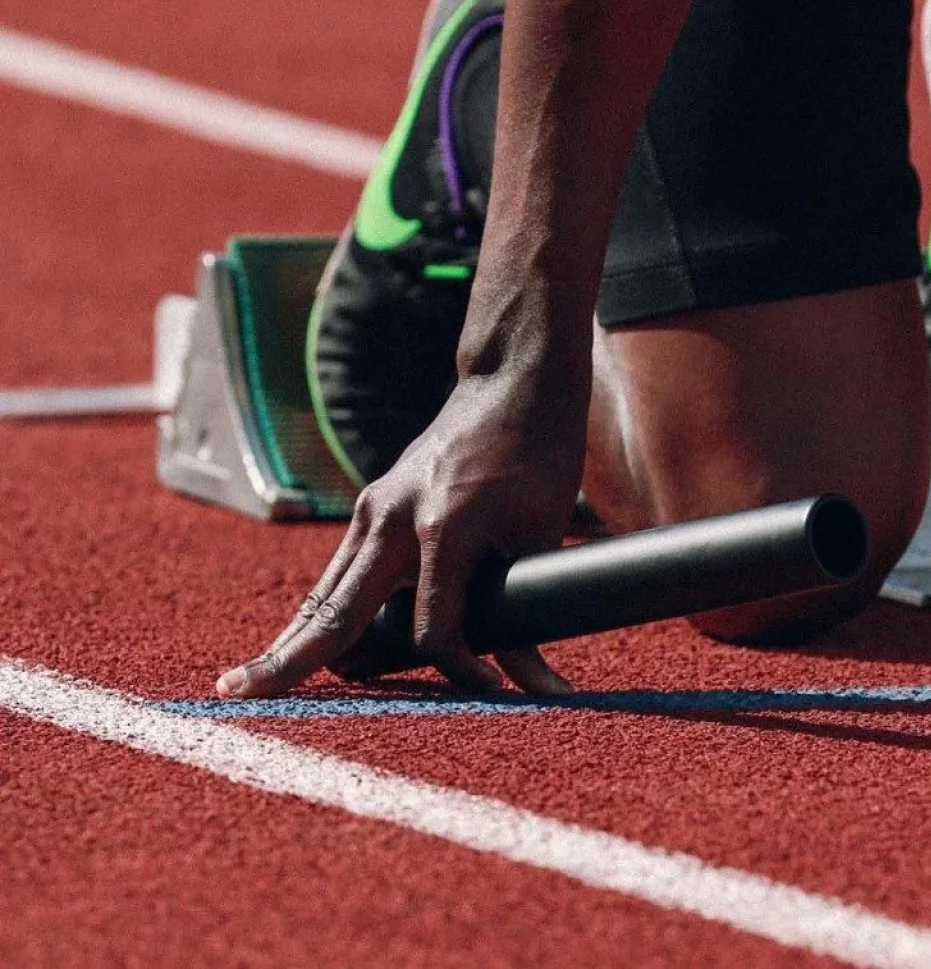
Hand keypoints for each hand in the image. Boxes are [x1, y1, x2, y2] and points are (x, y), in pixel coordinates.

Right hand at [215, 366, 586, 697]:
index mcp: (443, 527)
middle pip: (335, 612)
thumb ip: (531, 608)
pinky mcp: (372, 507)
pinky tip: (297, 645)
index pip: (434, 630)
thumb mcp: (542, 533)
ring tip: (250, 684)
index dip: (463, 672)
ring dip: (294, 640)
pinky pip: (339, 571)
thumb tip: (539, 683)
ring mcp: (375, 509)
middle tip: (237, 697)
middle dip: (291, 660)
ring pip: (325, 593)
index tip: (493, 695)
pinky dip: (319, 612)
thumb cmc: (539, 454)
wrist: (512, 383)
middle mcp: (393, 518)